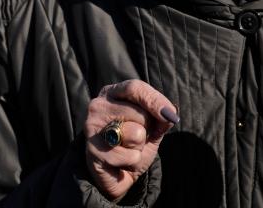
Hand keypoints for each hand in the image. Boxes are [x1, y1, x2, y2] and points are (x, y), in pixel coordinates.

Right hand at [84, 80, 178, 201]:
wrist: (116, 174)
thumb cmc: (133, 145)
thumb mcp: (151, 128)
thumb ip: (160, 118)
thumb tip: (170, 112)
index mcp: (111, 93)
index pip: (134, 88)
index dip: (155, 100)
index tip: (170, 114)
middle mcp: (98, 106)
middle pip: (139, 113)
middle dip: (148, 129)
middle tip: (137, 138)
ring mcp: (92, 127)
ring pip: (135, 134)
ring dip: (139, 147)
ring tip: (127, 149)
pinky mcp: (92, 151)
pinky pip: (129, 156)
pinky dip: (133, 162)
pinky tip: (121, 162)